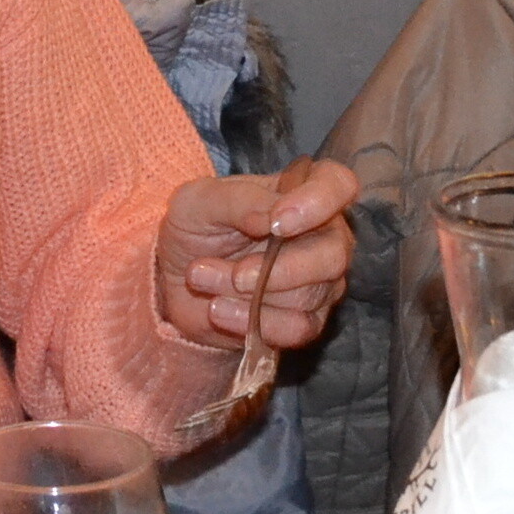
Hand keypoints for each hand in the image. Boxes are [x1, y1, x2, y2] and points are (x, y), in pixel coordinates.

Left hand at [157, 158, 359, 350]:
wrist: (175, 280)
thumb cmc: (195, 229)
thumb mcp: (199, 202)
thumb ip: (238, 201)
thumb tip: (272, 217)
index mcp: (302, 193)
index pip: (339, 185)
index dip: (318, 202)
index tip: (277, 223)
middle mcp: (322, 235)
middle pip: (333, 254)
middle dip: (277, 269)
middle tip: (235, 273)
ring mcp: (320, 282)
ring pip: (308, 295)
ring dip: (248, 294)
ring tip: (203, 279)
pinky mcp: (306, 320)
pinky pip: (297, 328)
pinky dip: (253, 322)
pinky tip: (219, 310)